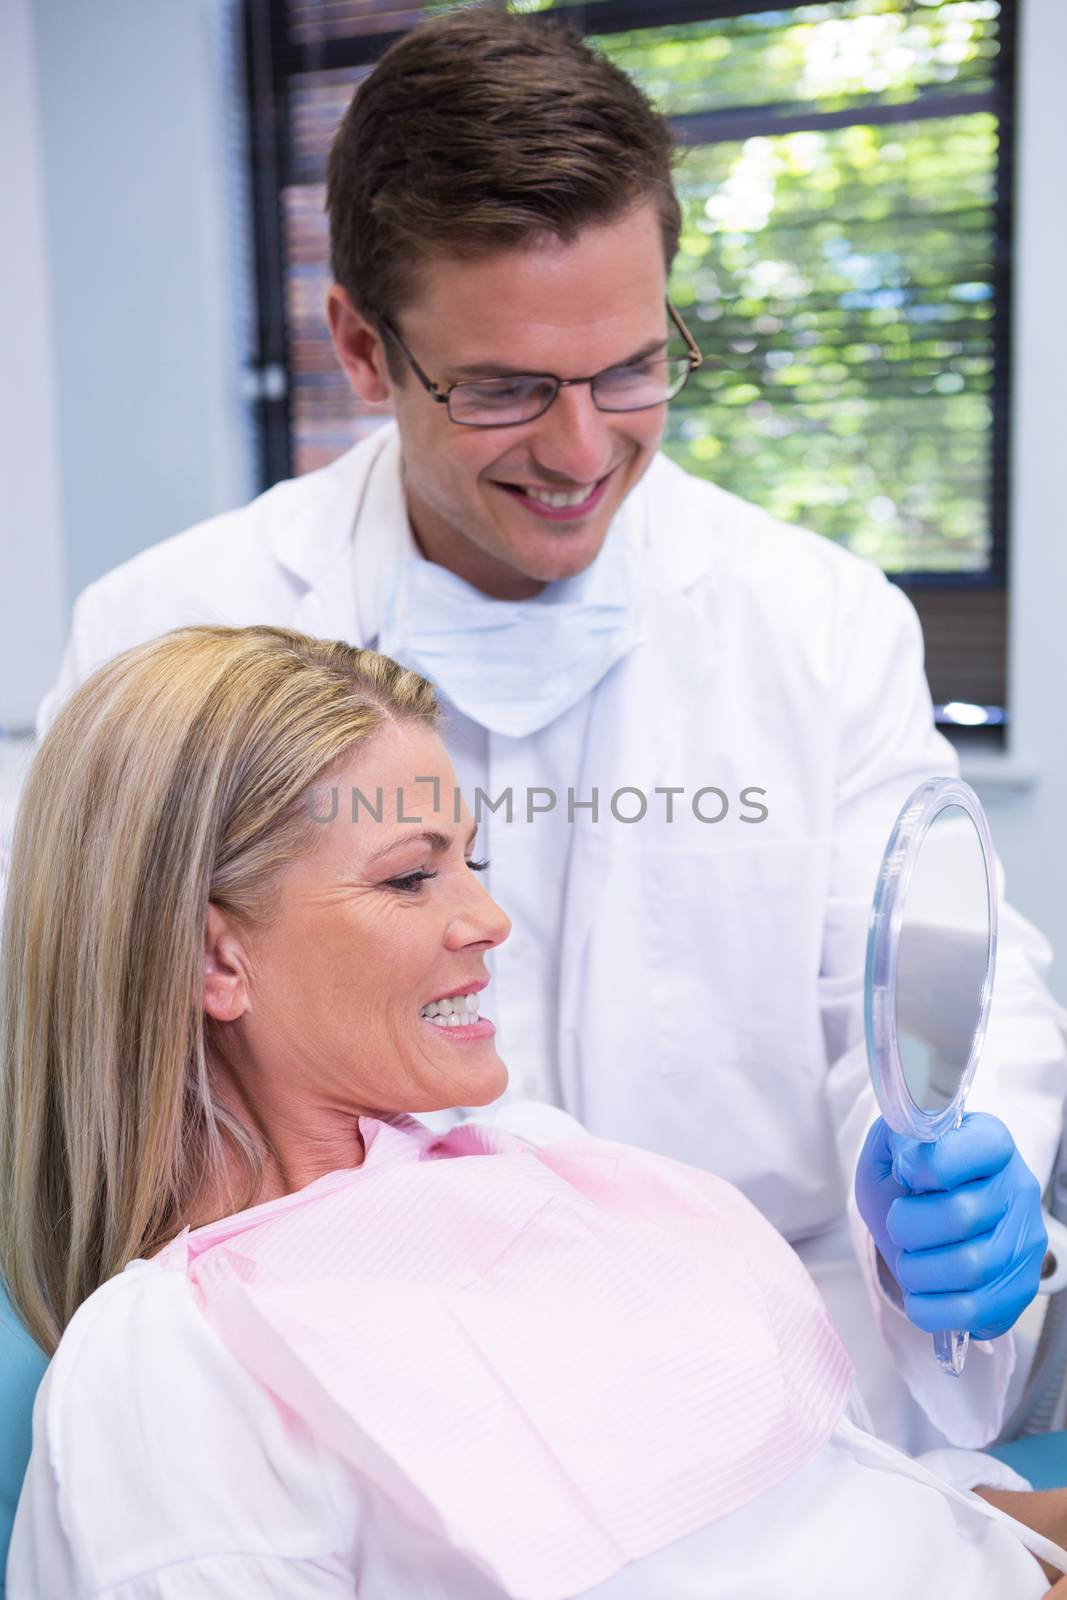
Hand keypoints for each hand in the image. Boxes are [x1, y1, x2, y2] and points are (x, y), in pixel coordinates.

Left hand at [855, 1113, 1046, 1339]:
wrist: (921, 1224)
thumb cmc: (908, 1182)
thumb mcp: (891, 1146)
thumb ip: (898, 1137)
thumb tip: (911, 1157)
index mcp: (989, 1141)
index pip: (957, 1153)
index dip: (920, 1168)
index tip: (904, 1173)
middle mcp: (1017, 1188)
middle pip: (959, 1216)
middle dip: (907, 1226)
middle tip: (898, 1223)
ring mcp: (1025, 1240)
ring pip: (968, 1268)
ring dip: (917, 1269)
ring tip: (909, 1257)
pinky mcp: (1019, 1287)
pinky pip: (973, 1312)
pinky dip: (931, 1307)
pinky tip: (921, 1291)